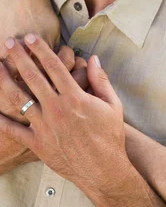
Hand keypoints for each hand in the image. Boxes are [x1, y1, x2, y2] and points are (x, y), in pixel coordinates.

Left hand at [0, 35, 128, 192]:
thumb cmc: (110, 136)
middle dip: (18, 57)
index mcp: (75, 97)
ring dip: (6, 80)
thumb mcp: (113, 105)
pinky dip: (0, 121)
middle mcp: (57, 108)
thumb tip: (93, 58)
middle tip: (8, 42)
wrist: (103, 170)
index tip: (29, 37)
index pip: (53, 66)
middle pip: (33, 76)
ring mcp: (45, 126)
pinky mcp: (38, 144)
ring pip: (19, 99)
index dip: (40, 49)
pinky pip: (14, 130)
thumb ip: (101, 80)